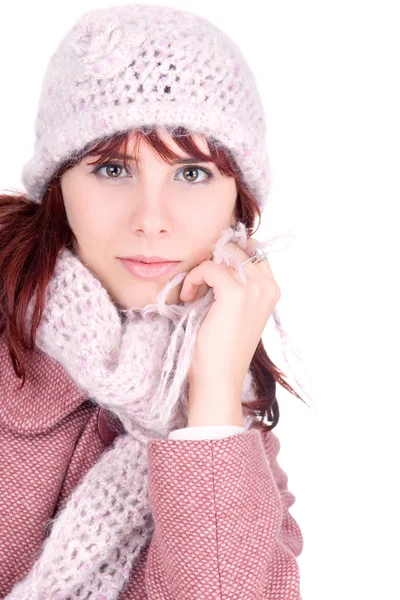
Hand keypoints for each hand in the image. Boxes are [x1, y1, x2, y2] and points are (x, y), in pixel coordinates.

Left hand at [180, 237, 280, 393]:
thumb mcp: (237, 309)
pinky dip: (194, 279)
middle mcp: (268, 286)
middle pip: (236, 249)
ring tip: (194, 294)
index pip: (253, 251)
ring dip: (201, 271)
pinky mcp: (235, 293)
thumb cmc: (223, 346)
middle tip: (201, 284)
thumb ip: (237, 283)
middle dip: (214, 260)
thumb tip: (219, 255)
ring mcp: (254, 289)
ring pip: (221, 256)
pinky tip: (189, 297)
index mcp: (272, 289)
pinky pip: (208, 267)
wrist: (219, 376)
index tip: (211, 275)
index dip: (227, 257)